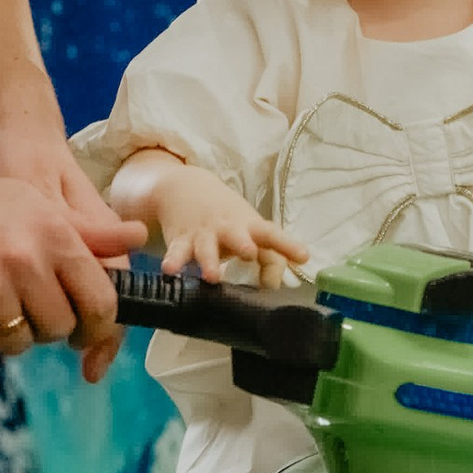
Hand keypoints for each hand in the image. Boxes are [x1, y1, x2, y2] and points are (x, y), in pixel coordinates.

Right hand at [0, 127, 145, 380]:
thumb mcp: (34, 205)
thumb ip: (87, 231)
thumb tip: (138, 236)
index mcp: (54, 234)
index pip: (100, 300)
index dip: (97, 325)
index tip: (83, 331)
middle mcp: (26, 260)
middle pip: (59, 328)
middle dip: (43, 327)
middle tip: (19, 308)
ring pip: (19, 343)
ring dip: (4, 333)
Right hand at [148, 164, 309, 287]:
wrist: (185, 188)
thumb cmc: (227, 217)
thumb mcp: (249, 230)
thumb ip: (269, 258)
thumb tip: (275, 285)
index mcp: (248, 226)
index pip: (272, 234)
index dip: (287, 244)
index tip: (302, 255)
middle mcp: (227, 229)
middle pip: (237, 235)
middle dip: (242, 244)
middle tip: (249, 252)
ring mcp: (203, 234)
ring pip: (205, 248)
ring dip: (208, 261)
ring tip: (212, 276)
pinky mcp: (180, 240)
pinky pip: (176, 252)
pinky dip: (173, 261)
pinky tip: (169, 270)